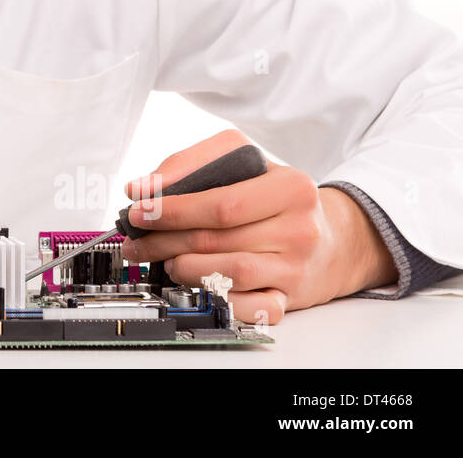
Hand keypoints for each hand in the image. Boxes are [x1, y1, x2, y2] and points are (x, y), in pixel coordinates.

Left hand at [119, 130, 394, 324]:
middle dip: (165, 240)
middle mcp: (299, 229)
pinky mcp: (290, 298)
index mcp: (291, 188)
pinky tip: (196, 286)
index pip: (221, 204)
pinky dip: (216, 299)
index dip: (173, 210)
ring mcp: (296, 268)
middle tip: (137, 240)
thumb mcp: (243, 160)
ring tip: (163, 260)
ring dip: (183, 269)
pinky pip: (248, 308)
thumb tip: (143, 187)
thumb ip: (193, 163)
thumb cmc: (275, 195)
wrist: (331, 237)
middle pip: (217, 240)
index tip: (139, 210)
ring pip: (228, 275)